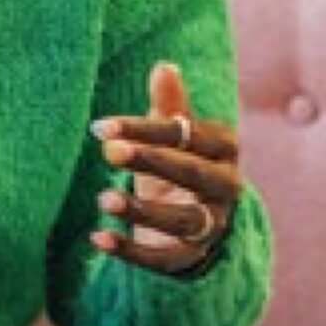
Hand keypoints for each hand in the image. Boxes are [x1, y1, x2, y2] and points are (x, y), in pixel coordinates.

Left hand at [91, 60, 242, 276]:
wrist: (196, 222)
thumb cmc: (178, 165)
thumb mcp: (173, 137)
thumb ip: (170, 106)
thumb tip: (164, 66)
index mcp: (223, 148)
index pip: (187, 135)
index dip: (145, 130)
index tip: (101, 128)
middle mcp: (227, 186)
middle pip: (192, 172)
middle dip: (151, 160)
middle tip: (109, 152)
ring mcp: (213, 225)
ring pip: (183, 219)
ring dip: (143, 210)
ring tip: (103, 199)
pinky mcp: (192, 258)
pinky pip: (165, 258)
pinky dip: (131, 251)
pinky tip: (97, 239)